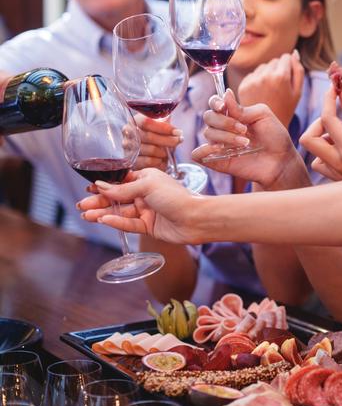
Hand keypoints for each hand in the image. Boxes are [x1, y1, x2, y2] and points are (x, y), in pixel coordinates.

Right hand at [78, 168, 199, 243]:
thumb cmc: (176, 196)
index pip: (120, 182)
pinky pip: (129, 224)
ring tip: (86, 215)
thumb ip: (123, 188)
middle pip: (117, 198)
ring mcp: (147, 211)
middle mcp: (145, 194)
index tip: (88, 189)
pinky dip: (116, 222)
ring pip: (121, 212)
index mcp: (147, 179)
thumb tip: (101, 185)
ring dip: (104, 213)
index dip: (104, 186)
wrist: (195, 218)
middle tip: (82, 206)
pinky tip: (104, 220)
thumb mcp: (147, 185)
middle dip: (99, 202)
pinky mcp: (149, 226)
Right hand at [133, 113, 182, 170]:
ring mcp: (128, 148)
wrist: (151, 157)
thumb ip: (166, 123)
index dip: (164, 127)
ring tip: (167, 152)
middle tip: (179, 140)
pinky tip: (162, 160)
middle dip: (168, 140)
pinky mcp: (132, 162)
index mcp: (134, 121)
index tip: (177, 131)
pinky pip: (149, 161)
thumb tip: (172, 121)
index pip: (147, 122)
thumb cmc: (156, 139)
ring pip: (151, 150)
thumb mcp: (161, 128)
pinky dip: (159, 161)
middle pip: (149, 136)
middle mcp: (128, 133)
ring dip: (164, 152)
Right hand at [191, 90, 301, 188]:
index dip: (215, 102)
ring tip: (245, 143)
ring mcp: (219, 145)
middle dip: (224, 121)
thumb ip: (242, 108)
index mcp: (232, 115)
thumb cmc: (275, 137)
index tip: (223, 106)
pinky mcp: (217, 161)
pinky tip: (220, 148)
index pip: (214, 104)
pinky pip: (197, 154)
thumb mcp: (262, 115)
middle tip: (243, 129)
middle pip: (208, 117)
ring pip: (208, 133)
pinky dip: (203, 150)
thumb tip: (226, 94)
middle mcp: (223, 129)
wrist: (281, 160)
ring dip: (226, 136)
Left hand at [237, 50, 303, 126]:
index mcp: (280, 77)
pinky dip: (257, 81)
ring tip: (270, 91)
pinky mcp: (243, 85)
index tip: (288, 78)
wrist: (267, 128)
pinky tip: (261, 93)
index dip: (289, 67)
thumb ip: (298, 71)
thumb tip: (294, 53)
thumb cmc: (285, 110)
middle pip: (273, 61)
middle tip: (279, 88)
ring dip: (266, 74)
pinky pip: (252, 74)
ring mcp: (252, 81)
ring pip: (262, 67)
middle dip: (277, 70)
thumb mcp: (297, 92)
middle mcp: (265, 76)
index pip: (286, 57)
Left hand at [300, 80, 341, 179]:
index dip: (328, 99)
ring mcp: (339, 176)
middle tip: (338, 117)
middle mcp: (339, 166)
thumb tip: (341, 87)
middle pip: (308, 140)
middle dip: (319, 123)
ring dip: (323, 140)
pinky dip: (328, 153)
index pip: (327, 119)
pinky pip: (323, 165)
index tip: (334, 89)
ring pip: (314, 155)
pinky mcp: (341, 182)